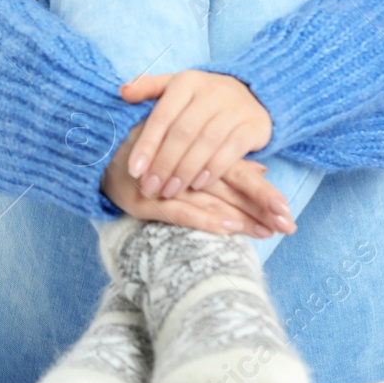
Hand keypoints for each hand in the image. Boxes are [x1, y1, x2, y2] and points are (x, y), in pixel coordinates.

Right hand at [100, 122, 293, 235]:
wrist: (94, 151)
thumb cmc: (147, 153)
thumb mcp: (187, 153)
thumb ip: (224, 160)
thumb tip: (262, 168)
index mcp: (197, 155)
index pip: (238, 173)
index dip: (264, 193)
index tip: (289, 212)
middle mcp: (185, 168)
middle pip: (231, 187)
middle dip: (262, 209)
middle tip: (289, 226)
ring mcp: (165, 185)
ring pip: (211, 200)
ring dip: (241, 217)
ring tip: (267, 231)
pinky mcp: (144, 200)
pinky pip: (179, 211)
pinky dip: (204, 219)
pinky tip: (227, 228)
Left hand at [119, 69, 278, 209]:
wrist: (252, 96)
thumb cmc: (202, 98)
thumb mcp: (175, 88)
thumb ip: (148, 89)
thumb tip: (122, 92)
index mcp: (186, 81)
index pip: (162, 116)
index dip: (147, 145)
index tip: (133, 171)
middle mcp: (211, 91)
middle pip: (183, 133)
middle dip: (164, 164)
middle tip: (150, 187)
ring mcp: (235, 108)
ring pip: (206, 143)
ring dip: (185, 171)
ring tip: (170, 190)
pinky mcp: (253, 126)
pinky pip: (231, 151)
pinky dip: (213, 169)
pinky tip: (198, 184)